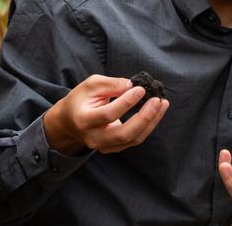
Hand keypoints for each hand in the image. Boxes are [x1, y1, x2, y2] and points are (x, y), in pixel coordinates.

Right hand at [43, 74, 168, 155]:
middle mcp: (94, 137)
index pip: (109, 114)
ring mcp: (104, 146)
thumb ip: (111, 84)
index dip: (127, 102)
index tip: (141, 89)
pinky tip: (156, 111)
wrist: (69, 122)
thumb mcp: (91, 85)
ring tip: (162, 103)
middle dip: (145, 117)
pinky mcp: (114, 148)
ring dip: (151, 121)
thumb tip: (132, 85)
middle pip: (124, 133)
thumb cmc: (81, 100)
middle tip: (158, 100)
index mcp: (84, 120)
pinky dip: (148, 125)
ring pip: (133, 139)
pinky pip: (135, 139)